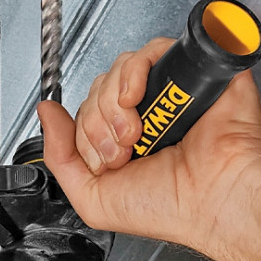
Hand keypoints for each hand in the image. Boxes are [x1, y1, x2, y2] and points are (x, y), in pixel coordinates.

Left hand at [38, 39, 260, 260]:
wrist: (213, 198)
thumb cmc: (169, 209)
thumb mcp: (93, 199)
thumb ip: (60, 158)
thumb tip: (46, 114)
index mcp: (128, 146)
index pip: (86, 117)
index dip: (84, 135)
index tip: (106, 161)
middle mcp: (148, 118)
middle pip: (99, 90)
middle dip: (97, 122)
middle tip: (121, 150)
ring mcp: (169, 94)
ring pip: (119, 70)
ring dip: (113, 102)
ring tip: (134, 133)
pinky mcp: (189, 73)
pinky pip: (150, 52)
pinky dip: (133, 71)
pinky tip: (137, 98)